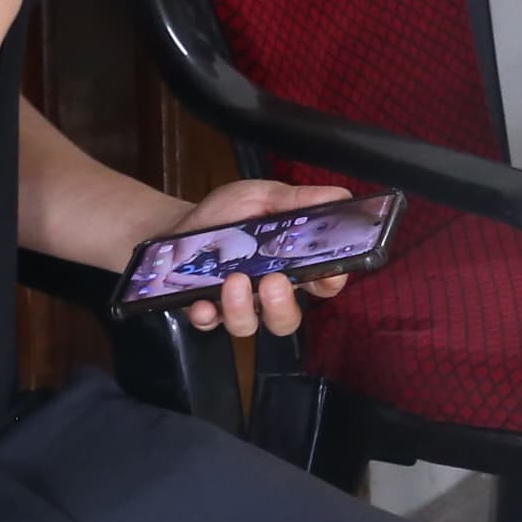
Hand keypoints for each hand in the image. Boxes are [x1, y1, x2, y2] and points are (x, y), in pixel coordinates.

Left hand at [153, 179, 357, 337]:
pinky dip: (206, 315)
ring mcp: (236, 303)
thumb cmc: (229, 212)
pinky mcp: (205, 310)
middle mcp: (267, 291)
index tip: (329, 272)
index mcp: (291, 264)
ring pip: (249, 325)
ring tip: (233, 280)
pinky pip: (209, 323)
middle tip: (274, 282)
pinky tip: (202, 303)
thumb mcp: (263, 197)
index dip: (332, 281)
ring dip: (243, 308)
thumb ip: (298, 200)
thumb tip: (340, 196)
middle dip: (283, 307)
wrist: (181, 222)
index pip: (324, 283)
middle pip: (288, 318)